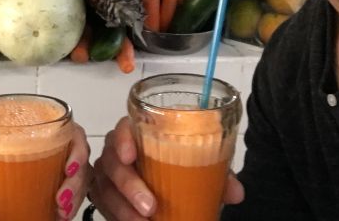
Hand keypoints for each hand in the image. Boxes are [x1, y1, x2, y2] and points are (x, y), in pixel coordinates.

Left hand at [0, 123, 91, 219]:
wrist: (3, 165)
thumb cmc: (2, 150)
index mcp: (48, 131)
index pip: (74, 133)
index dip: (78, 149)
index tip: (69, 167)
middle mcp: (62, 148)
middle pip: (81, 161)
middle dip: (75, 183)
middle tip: (60, 199)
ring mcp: (66, 168)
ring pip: (82, 181)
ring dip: (74, 198)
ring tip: (60, 212)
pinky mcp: (66, 186)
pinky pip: (76, 195)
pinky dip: (70, 207)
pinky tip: (60, 216)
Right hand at [89, 117, 245, 219]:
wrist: (161, 185)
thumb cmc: (175, 167)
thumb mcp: (196, 168)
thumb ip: (215, 175)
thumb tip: (236, 192)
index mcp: (139, 134)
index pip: (123, 127)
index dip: (122, 139)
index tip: (131, 156)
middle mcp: (118, 151)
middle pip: (112, 161)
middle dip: (129, 185)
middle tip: (149, 206)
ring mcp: (107, 174)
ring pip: (105, 187)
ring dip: (123, 208)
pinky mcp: (103, 195)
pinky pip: (103, 205)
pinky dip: (116, 216)